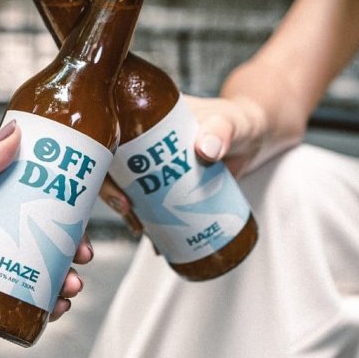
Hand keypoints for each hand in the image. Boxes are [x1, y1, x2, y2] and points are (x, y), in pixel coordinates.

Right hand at [99, 90, 292, 217]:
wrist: (256, 137)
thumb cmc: (239, 120)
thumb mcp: (228, 122)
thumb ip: (220, 130)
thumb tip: (205, 150)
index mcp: (146, 117)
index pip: (111, 134)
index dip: (101, 157)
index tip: (115, 180)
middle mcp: (143, 141)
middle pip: (113, 166)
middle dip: (111, 191)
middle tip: (128, 210)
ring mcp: (155, 165)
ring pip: (130, 188)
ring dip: (129, 211)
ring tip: (141, 229)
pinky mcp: (169, 185)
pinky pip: (152, 204)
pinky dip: (151, 223)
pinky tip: (156, 241)